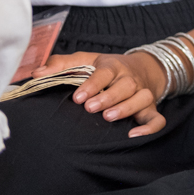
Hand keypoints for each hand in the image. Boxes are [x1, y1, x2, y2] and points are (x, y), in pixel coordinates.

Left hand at [41, 50, 167, 137]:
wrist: (142, 68)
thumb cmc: (106, 68)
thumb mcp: (85, 59)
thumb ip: (61, 64)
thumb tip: (37, 73)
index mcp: (113, 66)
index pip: (105, 72)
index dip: (92, 84)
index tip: (78, 97)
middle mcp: (130, 79)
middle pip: (126, 85)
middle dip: (109, 96)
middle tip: (91, 108)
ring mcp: (142, 94)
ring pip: (142, 98)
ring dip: (127, 108)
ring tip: (108, 117)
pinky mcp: (150, 109)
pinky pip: (157, 118)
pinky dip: (151, 127)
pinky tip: (135, 135)